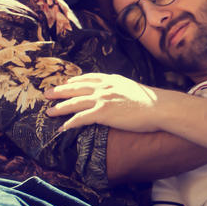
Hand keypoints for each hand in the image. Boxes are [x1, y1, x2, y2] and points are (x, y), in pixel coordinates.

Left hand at [44, 73, 169, 131]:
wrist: (159, 107)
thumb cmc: (152, 101)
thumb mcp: (133, 89)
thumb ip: (122, 90)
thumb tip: (120, 96)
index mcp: (112, 80)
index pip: (88, 78)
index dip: (75, 81)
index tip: (66, 83)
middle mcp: (104, 87)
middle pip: (76, 88)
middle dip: (60, 91)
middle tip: (47, 94)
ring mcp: (102, 99)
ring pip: (74, 102)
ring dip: (60, 107)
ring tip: (49, 112)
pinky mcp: (103, 113)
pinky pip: (81, 118)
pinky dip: (70, 123)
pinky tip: (62, 127)